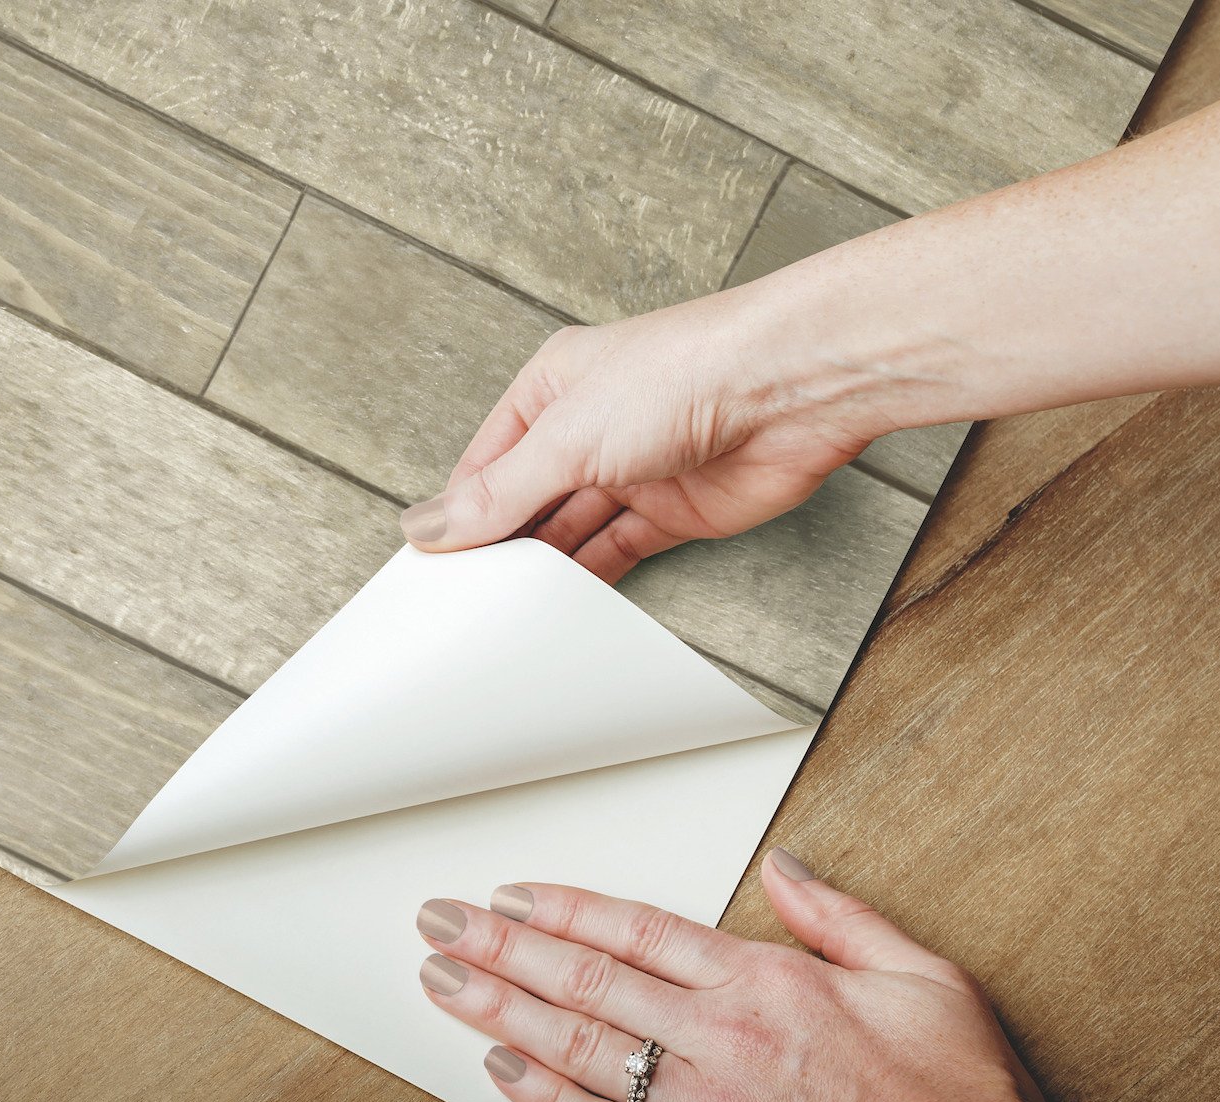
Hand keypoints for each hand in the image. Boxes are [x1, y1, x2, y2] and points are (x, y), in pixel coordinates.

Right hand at [397, 297, 877, 583]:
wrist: (789, 389)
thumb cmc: (686, 373)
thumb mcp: (566, 437)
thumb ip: (499, 492)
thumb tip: (430, 525)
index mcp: (551, 389)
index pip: (486, 464)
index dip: (459, 514)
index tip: (431, 565)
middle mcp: (589, 429)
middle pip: (526, 502)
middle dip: (500, 545)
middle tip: (463, 599)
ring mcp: (632, 471)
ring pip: (570, 532)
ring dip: (544, 568)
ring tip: (505, 611)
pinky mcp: (673, 512)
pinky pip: (617, 552)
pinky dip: (591, 580)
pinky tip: (562, 606)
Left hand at [413, 849, 1048, 1101]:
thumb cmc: (955, 1097)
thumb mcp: (920, 975)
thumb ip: (838, 915)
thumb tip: (781, 867)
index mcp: (766, 984)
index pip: (635, 929)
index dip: (562, 908)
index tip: (511, 894)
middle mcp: (723, 1041)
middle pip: (586, 980)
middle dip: (502, 947)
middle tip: (443, 923)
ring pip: (579, 1049)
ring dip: (500, 1011)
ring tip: (445, 981)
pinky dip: (545, 1101)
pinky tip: (500, 1071)